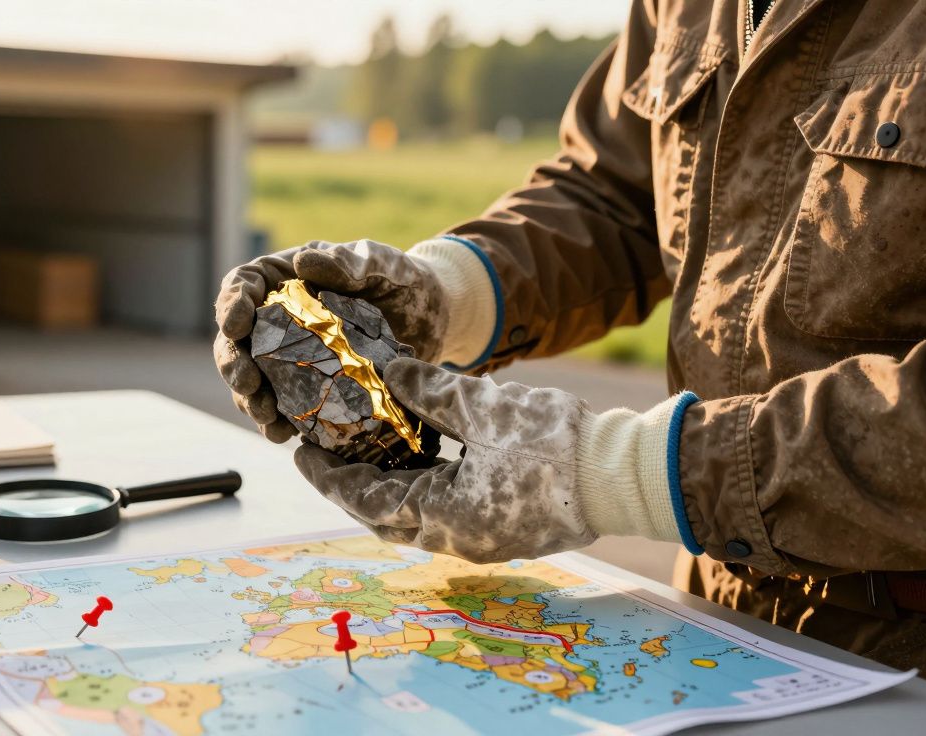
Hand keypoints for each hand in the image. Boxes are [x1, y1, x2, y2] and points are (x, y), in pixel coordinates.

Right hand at [214, 240, 448, 441]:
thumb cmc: (403, 281)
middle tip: (246, 383)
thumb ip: (349, 261)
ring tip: (266, 417)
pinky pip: (282, 407)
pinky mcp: (308, 387)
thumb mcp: (381, 264)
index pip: (243, 284)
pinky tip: (284, 435)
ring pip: (253, 378)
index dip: (231, 304)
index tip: (234, 325)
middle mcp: (278, 317)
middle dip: (234, 363)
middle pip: (238, 339)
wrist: (432, 319)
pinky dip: (278, 422)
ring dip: (250, 400)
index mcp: (285, 278)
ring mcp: (290, 355)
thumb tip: (304, 263)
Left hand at [294, 358, 692, 562]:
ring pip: (413, 517)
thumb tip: (387, 372)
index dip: (329, 476)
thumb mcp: (483, 406)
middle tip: (323, 453)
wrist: (625, 476)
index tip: (301, 452)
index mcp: (444, 515)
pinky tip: (413, 455)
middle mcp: (456, 538)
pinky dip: (418, 488)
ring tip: (361, 450)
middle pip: (384, 518)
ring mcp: (480, 538)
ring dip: (384, 489)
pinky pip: (442, 513)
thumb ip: (430, 391)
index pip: (367, 500)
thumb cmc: (556, 443)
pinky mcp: (501, 529)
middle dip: (349, 487)